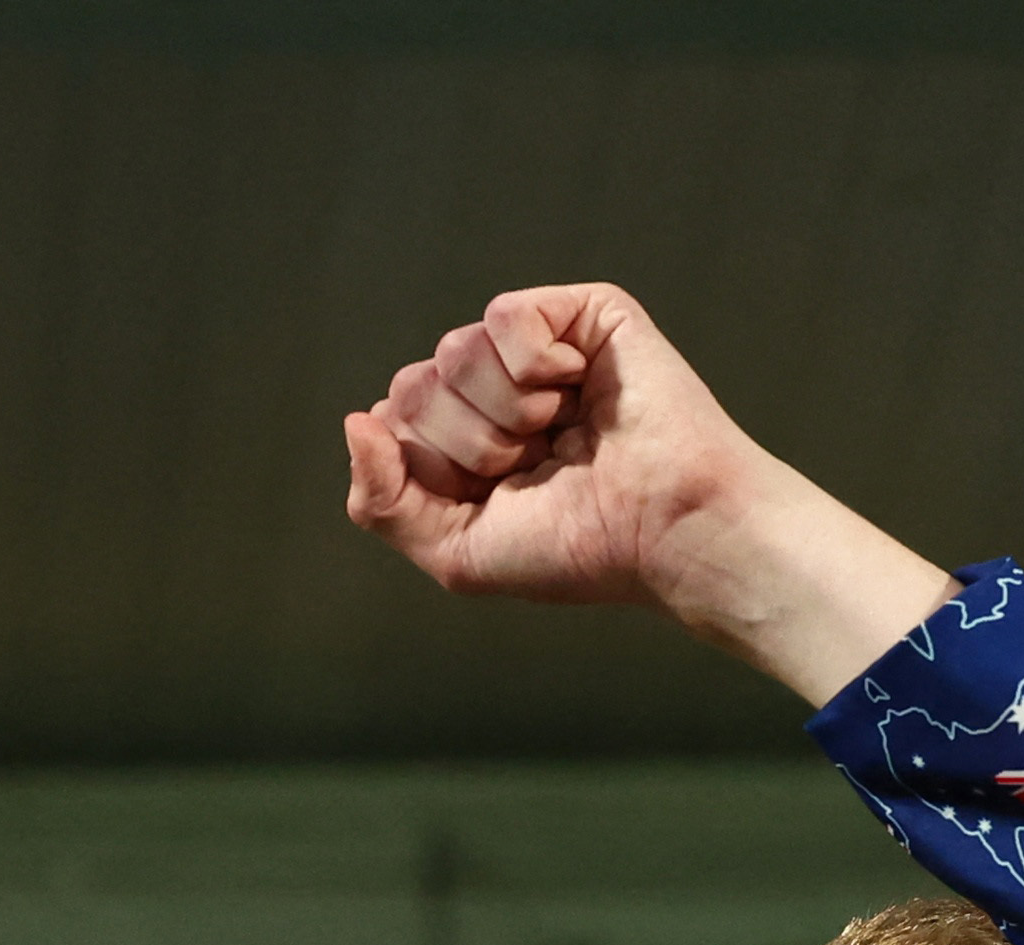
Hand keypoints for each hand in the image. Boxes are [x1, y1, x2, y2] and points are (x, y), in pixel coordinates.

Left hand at [336, 287, 947, 702]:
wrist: (666, 530)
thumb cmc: (579, 549)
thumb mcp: (455, 551)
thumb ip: (382, 502)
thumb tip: (357, 421)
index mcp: (465, 440)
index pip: (392, 424)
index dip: (434, 469)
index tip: (497, 498)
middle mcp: (496, 389)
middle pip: (414, 385)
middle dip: (467, 444)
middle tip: (535, 466)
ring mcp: (537, 349)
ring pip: (453, 351)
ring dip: (504, 413)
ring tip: (562, 434)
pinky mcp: (582, 314)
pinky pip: (505, 315)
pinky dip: (532, 364)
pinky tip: (575, 387)